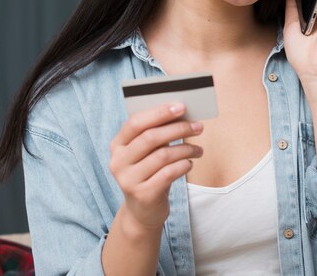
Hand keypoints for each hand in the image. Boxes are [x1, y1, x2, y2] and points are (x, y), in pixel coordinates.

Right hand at [109, 103, 202, 230]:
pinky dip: (184, 165)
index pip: (135, 123)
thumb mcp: (148, 152)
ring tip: (198, 149)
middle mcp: (118, 162)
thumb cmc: (150, 172)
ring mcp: (128, 180)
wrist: (143, 211)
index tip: (181, 106)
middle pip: (151, 137)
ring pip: (163, 155)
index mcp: (117, 145)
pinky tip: (189, 163)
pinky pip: (169, 173)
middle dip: (178, 128)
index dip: (159, 113)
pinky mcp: (143, 195)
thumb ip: (157, 133)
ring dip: (186, 148)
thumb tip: (181, 112)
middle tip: (198, 126)